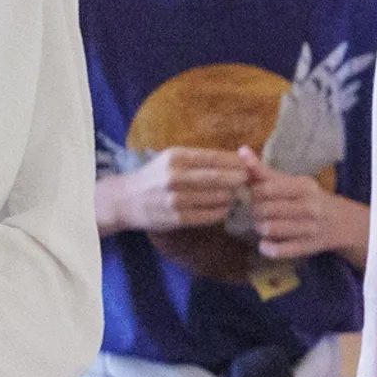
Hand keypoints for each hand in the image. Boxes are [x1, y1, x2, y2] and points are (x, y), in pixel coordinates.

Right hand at [107, 146, 255, 234]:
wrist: (127, 200)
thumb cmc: (155, 175)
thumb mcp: (172, 158)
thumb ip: (200, 158)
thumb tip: (237, 157)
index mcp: (176, 157)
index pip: (215, 157)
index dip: (236, 162)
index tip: (248, 165)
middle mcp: (175, 176)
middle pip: (219, 178)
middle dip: (239, 179)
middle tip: (249, 180)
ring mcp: (176, 199)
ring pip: (218, 197)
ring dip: (231, 196)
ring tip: (235, 193)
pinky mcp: (178, 218)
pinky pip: (210, 215)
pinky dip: (222, 210)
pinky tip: (223, 207)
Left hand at [247, 163, 365, 261]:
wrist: (344, 222)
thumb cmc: (311, 199)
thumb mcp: (294, 183)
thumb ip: (266, 172)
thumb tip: (241, 151)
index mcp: (304, 186)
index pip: (267, 188)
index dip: (254, 193)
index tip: (255, 195)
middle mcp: (309, 206)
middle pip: (265, 209)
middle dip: (255, 211)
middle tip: (256, 212)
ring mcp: (310, 228)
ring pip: (270, 229)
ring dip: (260, 228)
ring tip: (262, 225)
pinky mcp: (308, 247)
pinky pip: (280, 250)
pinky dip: (267, 248)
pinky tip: (266, 244)